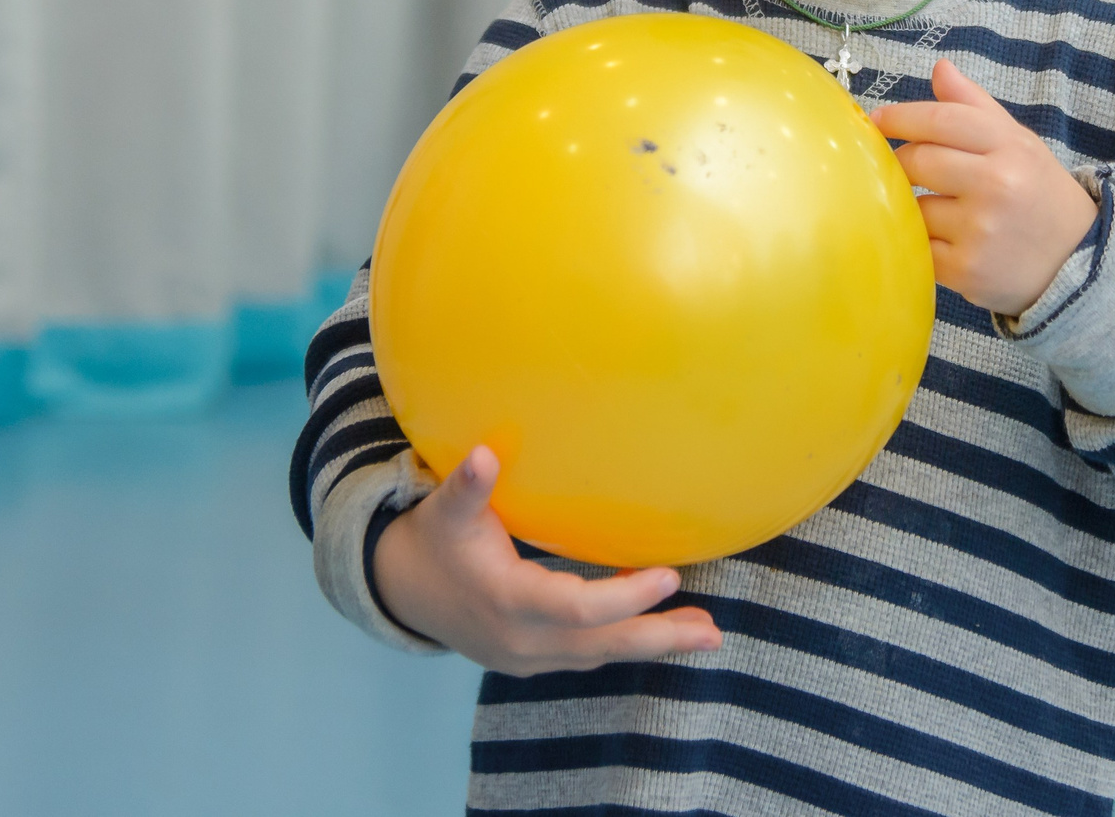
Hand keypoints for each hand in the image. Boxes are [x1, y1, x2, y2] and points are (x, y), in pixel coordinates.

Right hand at [370, 446, 721, 674]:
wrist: (402, 591)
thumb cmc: (433, 541)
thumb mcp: (446, 511)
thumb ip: (468, 486)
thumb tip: (485, 455)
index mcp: (507, 601)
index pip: (577, 609)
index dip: (625, 596)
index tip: (669, 575)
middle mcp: (521, 640)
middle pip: (601, 645)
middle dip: (659, 637)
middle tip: (712, 633)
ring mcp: (527, 658)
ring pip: (600, 654)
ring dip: (653, 642)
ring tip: (705, 631)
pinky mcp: (533, 660)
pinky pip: (588, 654)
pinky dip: (625, 641)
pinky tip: (662, 624)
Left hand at [871, 58, 1100, 315]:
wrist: (1077, 261)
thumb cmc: (1038, 194)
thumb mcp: (1019, 143)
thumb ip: (975, 106)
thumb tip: (939, 68)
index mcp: (1010, 147)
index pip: (941, 120)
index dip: (901, 117)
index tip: (876, 120)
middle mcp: (997, 184)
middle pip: (918, 161)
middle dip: (902, 162)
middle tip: (907, 168)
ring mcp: (980, 229)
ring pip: (914, 207)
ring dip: (916, 208)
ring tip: (946, 213)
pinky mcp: (966, 269)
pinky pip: (918, 247)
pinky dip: (922, 243)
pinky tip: (946, 242)